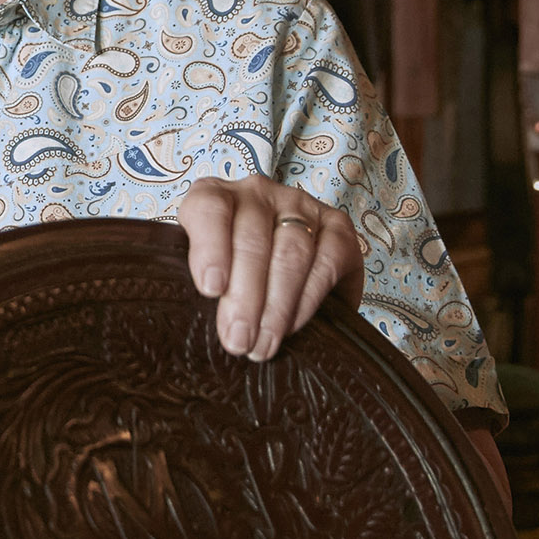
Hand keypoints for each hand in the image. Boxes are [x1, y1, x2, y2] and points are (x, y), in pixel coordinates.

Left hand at [176, 176, 364, 359]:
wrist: (288, 278)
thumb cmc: (234, 276)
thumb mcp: (209, 274)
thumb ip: (205, 287)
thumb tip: (201, 326)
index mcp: (214, 195)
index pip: (209, 209)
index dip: (210, 248)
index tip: (211, 289)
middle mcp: (257, 193)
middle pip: (252, 239)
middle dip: (244, 297)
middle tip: (238, 340)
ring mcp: (300, 205)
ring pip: (290, 252)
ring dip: (276, 306)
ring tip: (263, 345)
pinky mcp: (338, 227)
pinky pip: (326, 262)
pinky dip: (308, 300)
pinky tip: (292, 326)